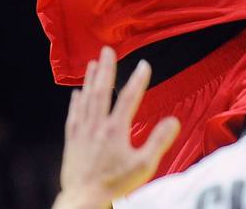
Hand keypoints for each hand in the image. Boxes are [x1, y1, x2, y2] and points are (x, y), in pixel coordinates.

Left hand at [58, 46, 180, 203]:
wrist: (84, 200)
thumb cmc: (115, 184)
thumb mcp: (144, 165)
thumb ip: (159, 141)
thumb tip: (173, 120)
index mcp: (115, 129)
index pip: (129, 98)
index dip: (138, 79)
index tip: (144, 64)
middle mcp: (97, 126)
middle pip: (102, 91)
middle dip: (106, 69)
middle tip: (107, 51)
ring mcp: (82, 133)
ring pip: (86, 100)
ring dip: (89, 80)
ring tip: (91, 64)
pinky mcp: (72, 142)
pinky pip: (73, 116)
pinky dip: (75, 102)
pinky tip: (76, 94)